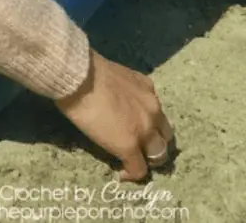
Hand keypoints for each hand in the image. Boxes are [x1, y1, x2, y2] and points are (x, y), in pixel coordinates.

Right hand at [55, 48, 173, 180]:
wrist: (80, 78)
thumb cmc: (86, 71)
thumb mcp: (114, 76)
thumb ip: (122, 90)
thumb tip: (112, 97)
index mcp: (147, 90)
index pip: (157, 114)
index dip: (149, 126)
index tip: (134, 130)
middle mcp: (153, 110)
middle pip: (165, 136)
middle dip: (155, 144)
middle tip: (139, 149)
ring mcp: (144, 130)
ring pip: (158, 154)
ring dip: (147, 159)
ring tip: (133, 162)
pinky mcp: (129, 146)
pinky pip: (138, 168)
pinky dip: (131, 173)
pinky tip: (121, 174)